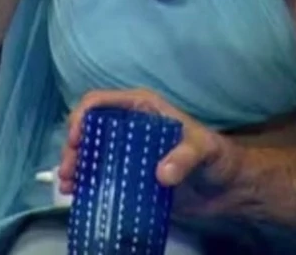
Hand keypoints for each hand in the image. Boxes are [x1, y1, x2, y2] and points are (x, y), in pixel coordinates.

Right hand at [58, 89, 240, 214]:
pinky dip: (84, 182)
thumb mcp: (206, 150)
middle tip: (70, 171)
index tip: (76, 140)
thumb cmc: (218, 158)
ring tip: (70, 185)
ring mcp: (127, 152)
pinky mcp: (127, 175)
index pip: (102, 101)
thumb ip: (187, 156)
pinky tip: (76, 193)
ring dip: (75, 166)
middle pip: (89, 129)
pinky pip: (97, 175)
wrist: (225, 188)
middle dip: (74, 147)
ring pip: (89, 153)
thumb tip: (163, 174)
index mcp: (145, 109)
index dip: (83, 116)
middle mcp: (130, 127)